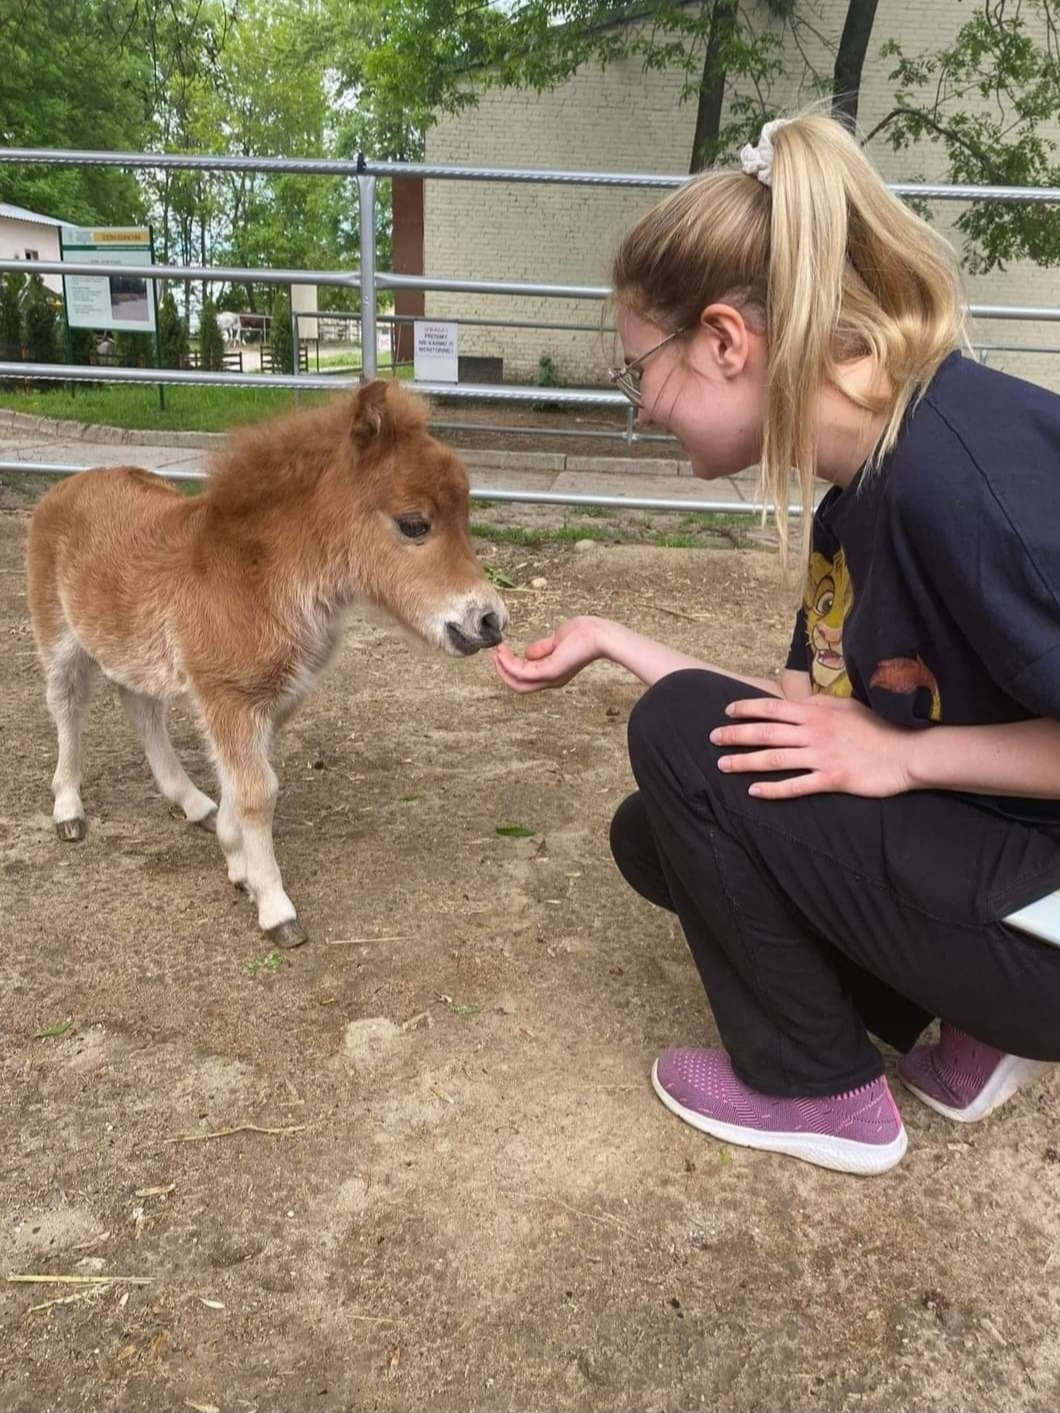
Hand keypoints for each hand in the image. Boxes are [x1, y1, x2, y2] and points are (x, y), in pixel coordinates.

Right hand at [491, 616, 607, 692]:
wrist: (600, 634)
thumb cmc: (585, 634)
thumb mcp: (556, 640)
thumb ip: (541, 648)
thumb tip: (526, 653)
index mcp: (553, 673)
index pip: (525, 678)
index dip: (509, 667)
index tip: (500, 652)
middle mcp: (551, 679)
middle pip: (518, 685)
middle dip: (502, 670)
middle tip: (494, 654)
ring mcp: (550, 677)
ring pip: (517, 681)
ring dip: (503, 667)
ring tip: (496, 652)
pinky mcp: (549, 671)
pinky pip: (522, 672)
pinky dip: (509, 664)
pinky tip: (503, 653)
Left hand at [709, 693, 916, 799]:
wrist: (908, 752)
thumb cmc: (879, 728)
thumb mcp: (848, 707)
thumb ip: (820, 704)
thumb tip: (797, 703)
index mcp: (817, 712)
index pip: (774, 708)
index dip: (747, 709)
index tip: (727, 711)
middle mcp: (815, 732)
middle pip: (766, 733)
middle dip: (736, 735)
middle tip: (712, 738)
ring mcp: (822, 756)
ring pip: (775, 759)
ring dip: (746, 762)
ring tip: (723, 765)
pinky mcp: (832, 779)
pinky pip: (796, 785)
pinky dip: (773, 789)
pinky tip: (754, 792)